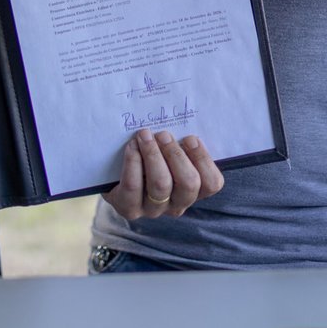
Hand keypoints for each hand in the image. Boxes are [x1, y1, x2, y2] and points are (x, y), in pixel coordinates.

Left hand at [101, 129, 223, 220]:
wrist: (114, 174)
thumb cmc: (148, 157)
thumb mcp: (168, 151)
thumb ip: (180, 141)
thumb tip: (183, 117)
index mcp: (193, 191)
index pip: (212, 183)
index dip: (204, 159)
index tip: (190, 137)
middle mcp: (177, 205)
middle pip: (188, 184)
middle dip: (176, 155)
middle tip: (164, 135)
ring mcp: (153, 210)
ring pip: (161, 185)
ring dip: (154, 155)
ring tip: (145, 135)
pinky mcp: (129, 208)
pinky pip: (134, 186)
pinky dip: (133, 161)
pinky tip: (131, 145)